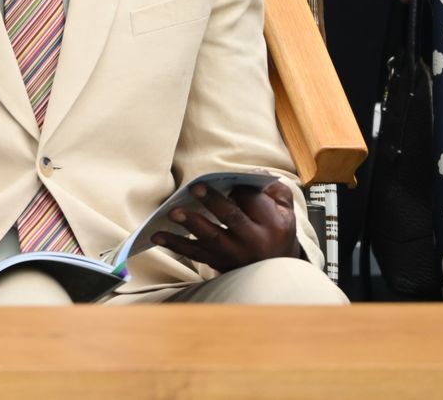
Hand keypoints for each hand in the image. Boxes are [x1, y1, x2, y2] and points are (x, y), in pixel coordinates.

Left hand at [151, 182, 300, 271]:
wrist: (277, 268)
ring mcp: (235, 256)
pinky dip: (175, 244)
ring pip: (211, 240)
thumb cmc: (276, 228)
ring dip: (190, 224)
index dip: (237, 186)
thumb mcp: (285, 208)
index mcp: (272, 224)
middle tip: (194, 188)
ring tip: (172, 212)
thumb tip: (249, 174)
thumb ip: (272, 188)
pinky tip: (157, 235)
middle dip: (213, 203)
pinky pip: (196, 254)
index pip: (251, 200)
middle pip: (232, 219)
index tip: (222, 176)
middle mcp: (254, 242)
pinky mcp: (219, 264)